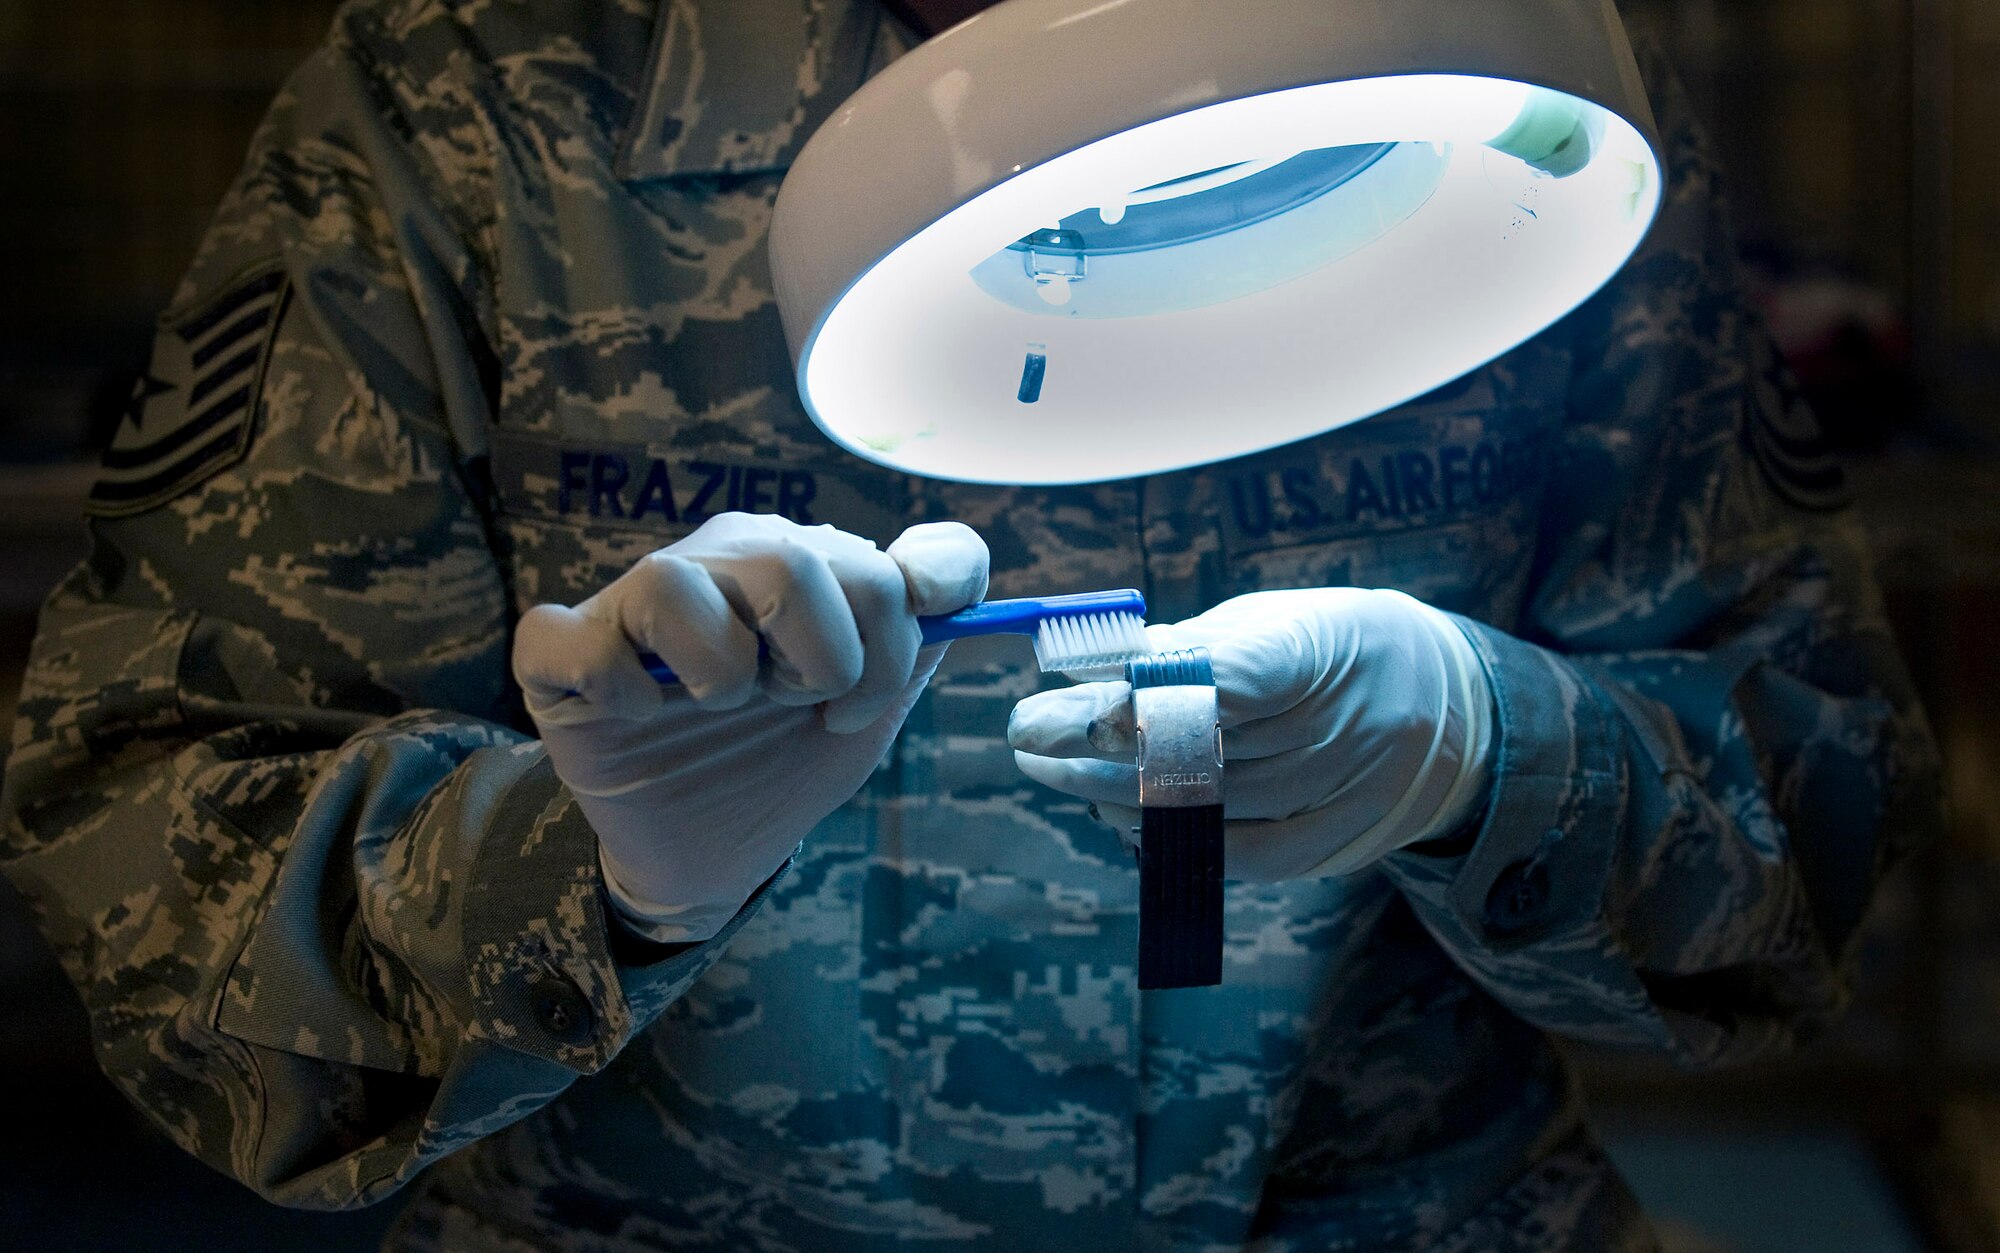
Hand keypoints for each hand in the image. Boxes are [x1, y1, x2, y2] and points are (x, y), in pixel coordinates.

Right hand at [513, 513, 988, 939]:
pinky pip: (582, 644)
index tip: (865, 697)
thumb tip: (954, 588)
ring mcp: (636, 599)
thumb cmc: (782, 761)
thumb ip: (916, 639)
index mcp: (806, 563)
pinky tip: (642, 715)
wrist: (708, 849)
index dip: (898, 638)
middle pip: (796, 562)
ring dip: (723, 672)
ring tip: (723, 705)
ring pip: (678, 584)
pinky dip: (620, 689)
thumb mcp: (866, 709)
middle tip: (798, 707)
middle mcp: (724, 559)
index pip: (885, 565)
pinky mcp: (563, 655)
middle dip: (822, 663)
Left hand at [1008, 588, 1493, 880]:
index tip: (1068, 704)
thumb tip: (1086, 672)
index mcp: (1323, 647)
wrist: (1450, 709)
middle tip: (1028, 736)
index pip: (1223, 680)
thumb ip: (1185, 649)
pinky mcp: (1337, 844)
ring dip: (1117, 793)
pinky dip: (1169, 837)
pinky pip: (1239, 855)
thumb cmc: (1333, 649)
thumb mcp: (1273, 620)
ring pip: (1209, 807)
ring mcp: (1343, 794)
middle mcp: (1339, 726)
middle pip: (1200, 750)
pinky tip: (1119, 815)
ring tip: (1056, 771)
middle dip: (1097, 746)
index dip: (1140, 697)